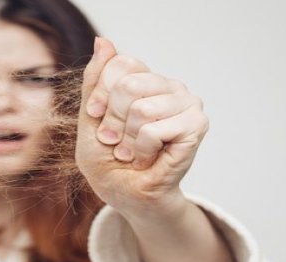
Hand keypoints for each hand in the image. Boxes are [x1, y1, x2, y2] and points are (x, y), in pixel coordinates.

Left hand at [75, 37, 208, 214]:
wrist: (127, 196)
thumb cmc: (109, 162)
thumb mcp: (90, 120)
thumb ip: (94, 83)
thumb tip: (103, 41)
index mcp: (145, 79)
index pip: (119, 64)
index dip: (100, 96)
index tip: (96, 118)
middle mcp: (169, 86)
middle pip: (128, 85)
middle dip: (112, 121)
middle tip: (115, 142)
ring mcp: (186, 103)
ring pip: (141, 109)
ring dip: (127, 141)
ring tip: (132, 153)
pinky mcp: (196, 125)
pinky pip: (153, 130)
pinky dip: (142, 150)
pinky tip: (148, 158)